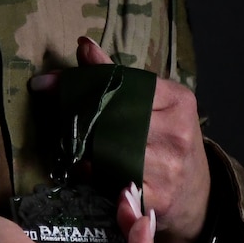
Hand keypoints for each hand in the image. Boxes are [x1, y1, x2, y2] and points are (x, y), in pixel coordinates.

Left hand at [33, 38, 213, 242]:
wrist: (197, 194)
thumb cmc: (170, 141)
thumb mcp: (155, 103)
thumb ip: (117, 77)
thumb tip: (83, 44)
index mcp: (177, 100)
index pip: (121, 85)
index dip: (82, 84)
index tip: (45, 83)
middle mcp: (176, 133)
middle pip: (111, 118)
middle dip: (80, 118)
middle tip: (56, 118)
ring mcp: (168, 168)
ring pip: (106, 151)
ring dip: (83, 148)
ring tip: (72, 145)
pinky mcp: (156, 198)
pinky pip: (109, 182)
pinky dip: (92, 176)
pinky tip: (87, 171)